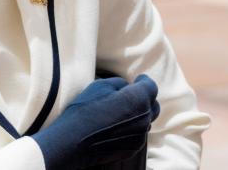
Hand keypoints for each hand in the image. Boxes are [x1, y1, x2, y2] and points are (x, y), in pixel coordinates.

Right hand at [31, 75, 159, 169]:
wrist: (73, 141)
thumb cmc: (85, 110)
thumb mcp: (100, 86)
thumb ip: (120, 83)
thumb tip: (127, 87)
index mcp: (138, 99)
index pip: (151, 86)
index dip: (144, 81)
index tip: (137, 80)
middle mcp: (144, 118)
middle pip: (153, 106)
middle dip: (145, 99)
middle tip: (130, 96)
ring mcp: (140, 135)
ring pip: (146, 121)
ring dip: (138, 115)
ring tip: (120, 112)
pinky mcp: (133, 148)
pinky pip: (138, 134)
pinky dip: (131, 128)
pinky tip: (115, 127)